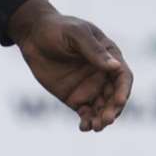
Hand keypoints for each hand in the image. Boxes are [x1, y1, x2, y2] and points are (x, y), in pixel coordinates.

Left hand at [8, 0, 132, 131]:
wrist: (32, 36)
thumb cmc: (56, 28)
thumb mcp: (75, 34)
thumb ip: (93, 50)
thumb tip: (115, 66)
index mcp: (109, 56)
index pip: (123, 76)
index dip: (124, 90)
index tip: (119, 101)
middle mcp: (103, 74)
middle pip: (115, 96)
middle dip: (113, 110)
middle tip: (105, 120)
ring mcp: (90, 87)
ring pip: (102, 108)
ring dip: (102, 119)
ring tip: (95, 127)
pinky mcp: (76, 98)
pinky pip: (86, 114)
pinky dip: (87, 122)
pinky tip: (84, 127)